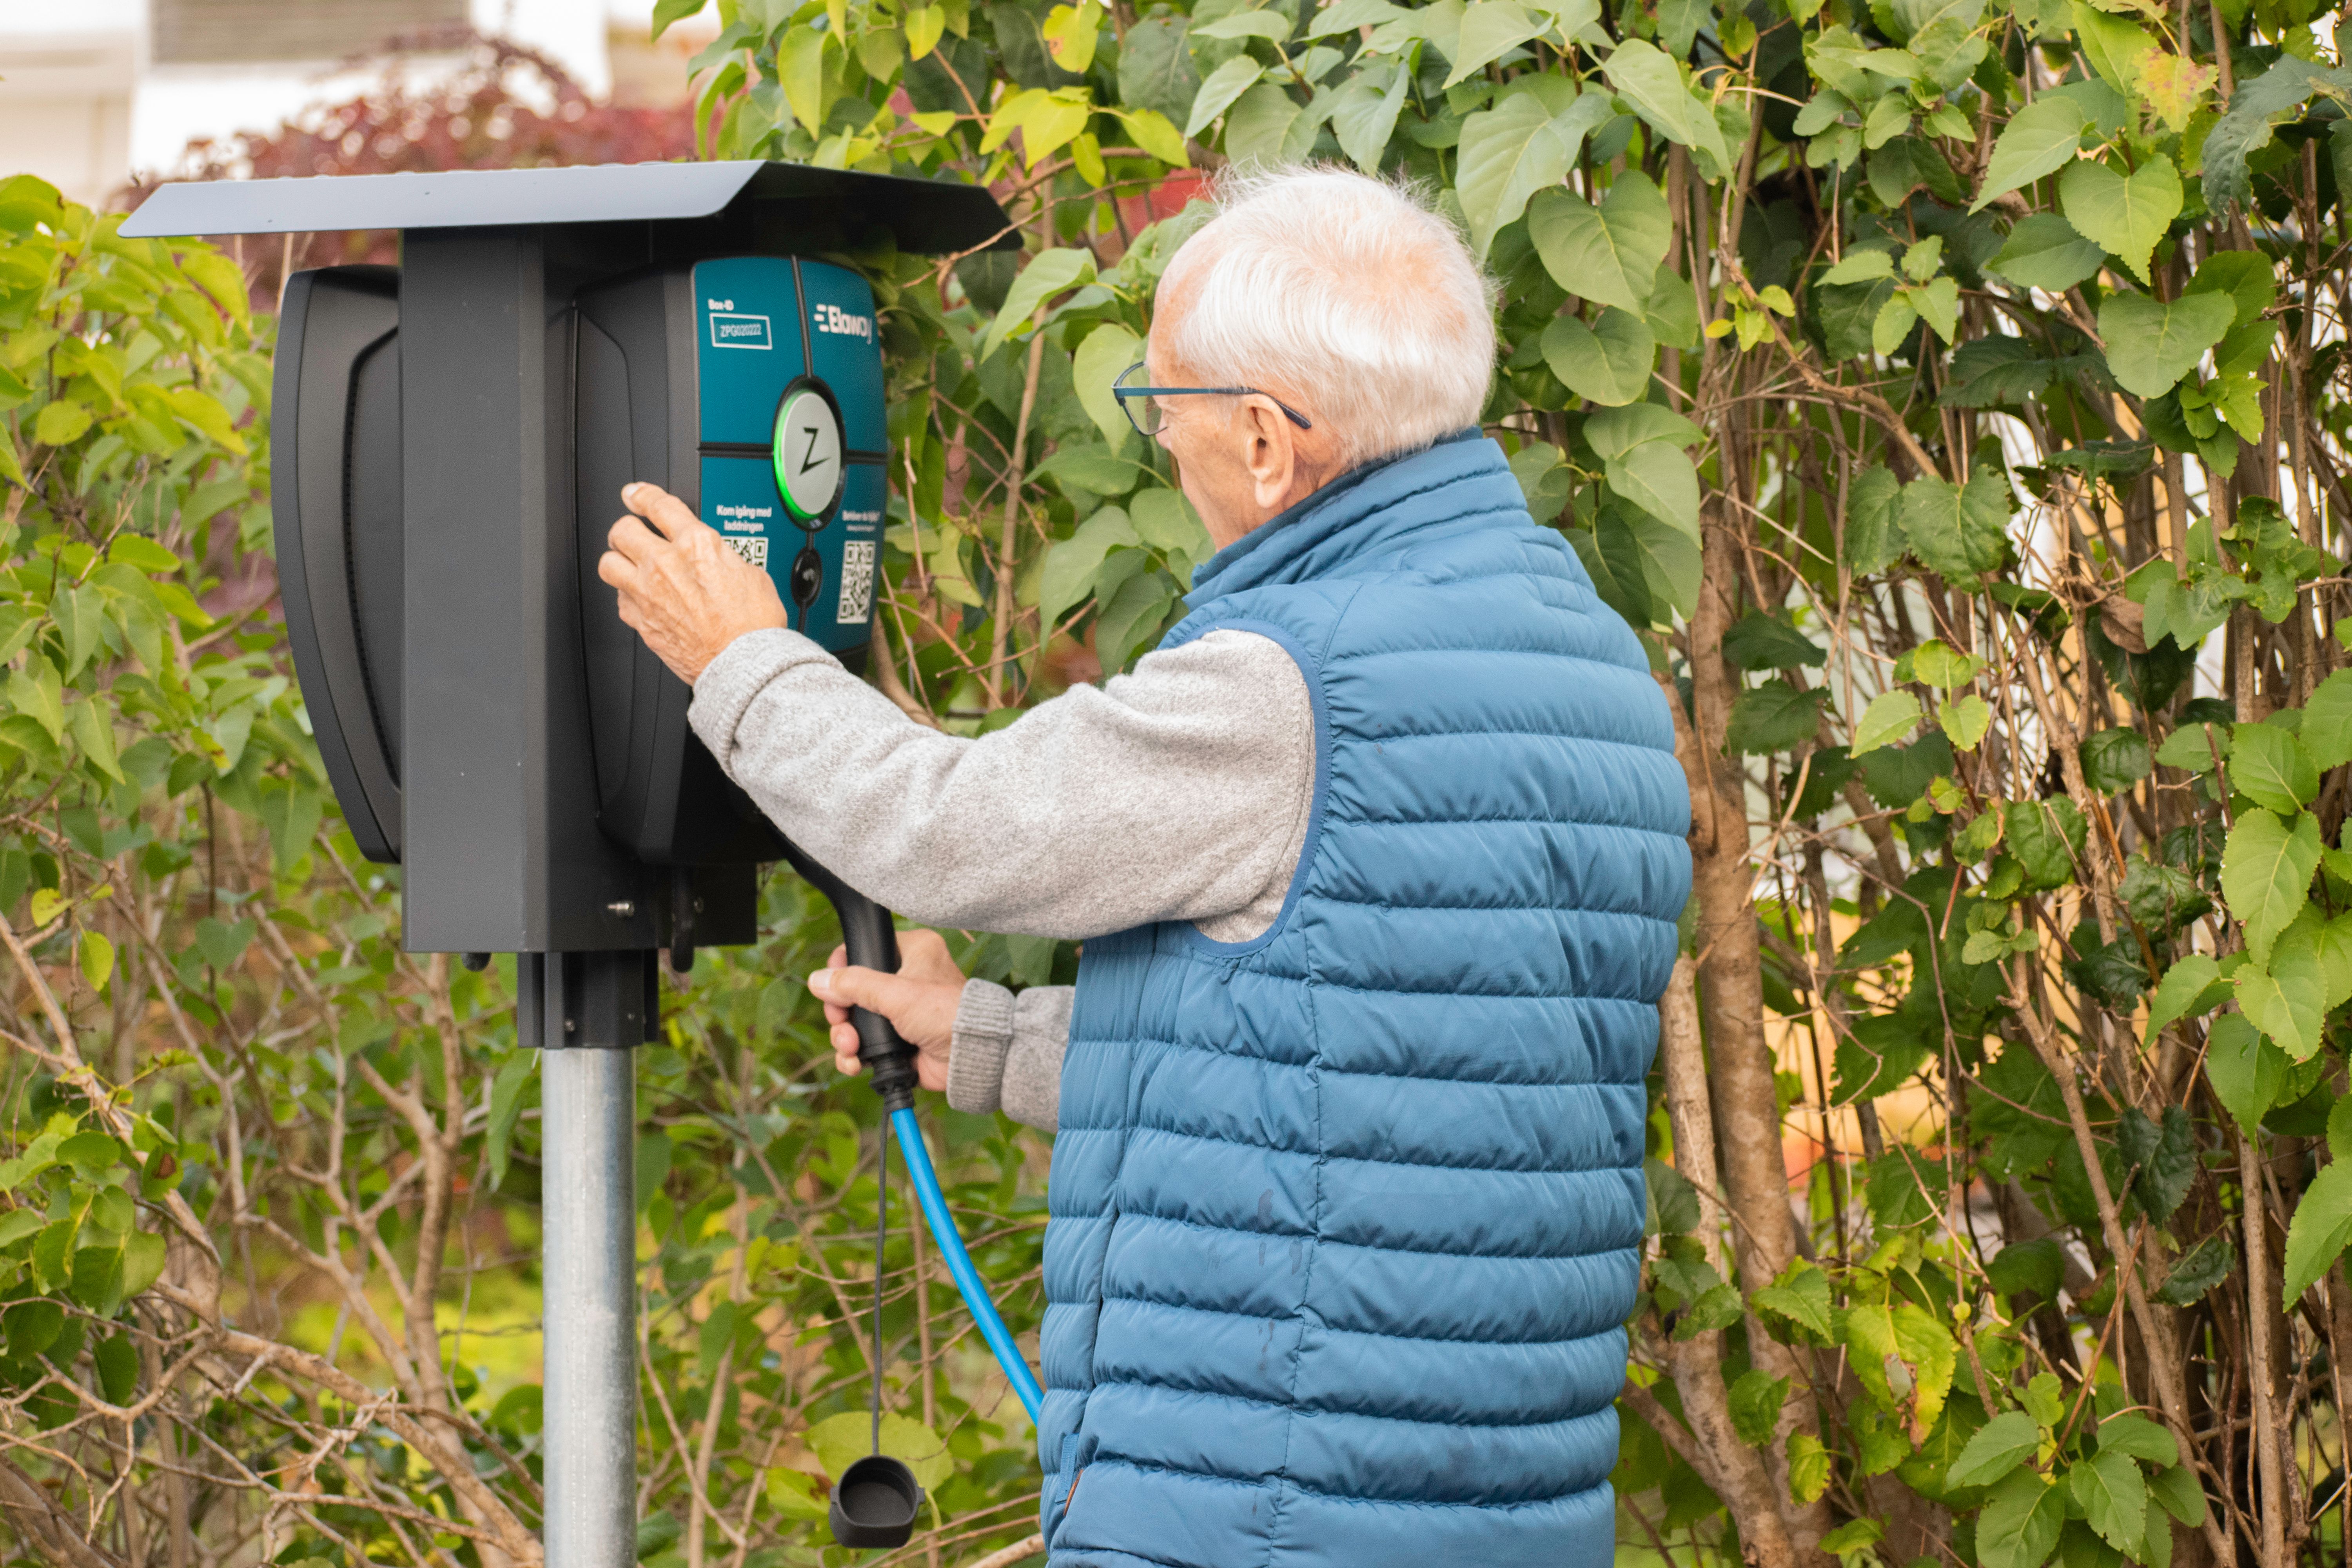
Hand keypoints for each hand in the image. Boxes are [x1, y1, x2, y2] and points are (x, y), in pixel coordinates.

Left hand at [598, 482, 787, 684]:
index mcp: (696, 545)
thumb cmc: (753, 626)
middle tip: (632, 531)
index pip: (658, 505)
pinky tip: (640, 599)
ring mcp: (648, 594)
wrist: (743, 664)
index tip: (636, 494)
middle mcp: (665, 564)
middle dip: (627, 527)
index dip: (642, 494)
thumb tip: (718, 557)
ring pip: (608, 562)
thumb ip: (724, 557)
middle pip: (623, 529)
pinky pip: (618, 600)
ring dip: (618, 560)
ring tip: (627, 563)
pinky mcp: (641, 621)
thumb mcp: (751, 574)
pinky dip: (627, 597)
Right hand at [809, 927, 965, 1091]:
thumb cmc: (945, 1013)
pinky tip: (855, 1064)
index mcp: (911, 952)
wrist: (971, 1056)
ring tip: (851, 1049)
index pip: (863, 951)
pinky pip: (864, 1045)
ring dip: (844, 1037)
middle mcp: (903, 979)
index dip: (841, 970)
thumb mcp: (896, 992)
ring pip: (854, 1020)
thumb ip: (854, 984)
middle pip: (850, 991)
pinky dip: (855, 1056)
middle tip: (841, 1025)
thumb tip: (817, 980)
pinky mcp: (897, 1041)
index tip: (832, 987)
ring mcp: (899, 1012)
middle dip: (840, 1014)